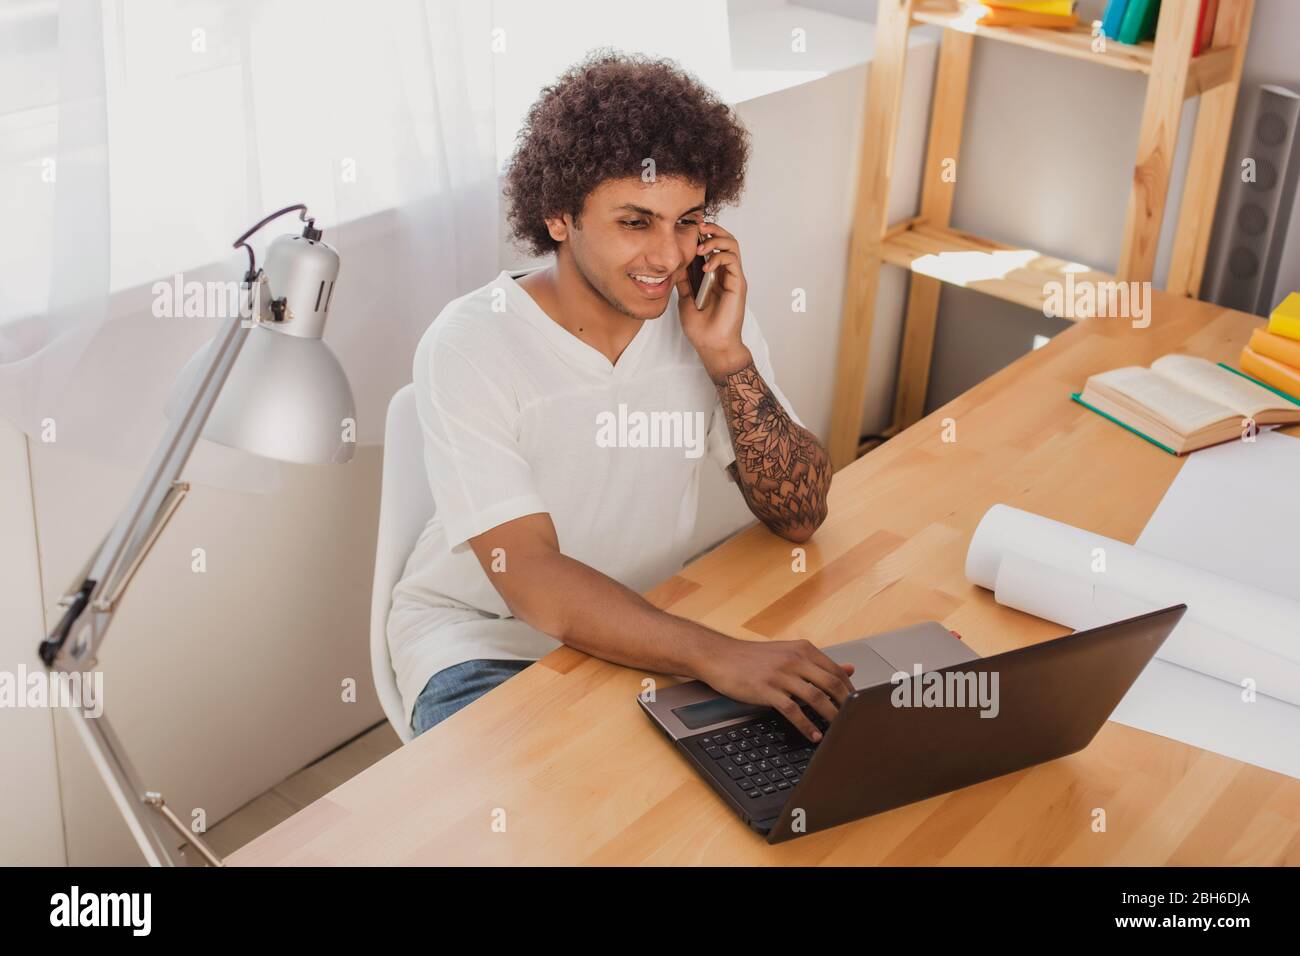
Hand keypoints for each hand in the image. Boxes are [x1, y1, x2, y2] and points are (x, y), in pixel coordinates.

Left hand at [674, 221, 750, 380]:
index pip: (714, 245)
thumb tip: (675, 263)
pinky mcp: (738, 285)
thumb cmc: (701, 328)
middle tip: (698, 227)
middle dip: (713, 229)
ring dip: (715, 240)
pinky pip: (732, 261)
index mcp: (714, 275)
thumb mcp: (685, 298)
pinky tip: (706, 266)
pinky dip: (718, 257)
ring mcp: (733, 278)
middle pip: (726, 240)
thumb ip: (684, 280)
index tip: (690, 227)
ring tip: (701, 247)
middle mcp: (726, 274)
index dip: (705, 233)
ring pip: (732, 245)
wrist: (711, 345)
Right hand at [696, 638, 855, 742]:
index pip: (836, 671)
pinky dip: (806, 725)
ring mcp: (780, 674)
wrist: (719, 655)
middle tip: (854, 721)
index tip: (858, 706)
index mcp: (803, 649)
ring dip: (831, 718)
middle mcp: (794, 659)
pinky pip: (793, 710)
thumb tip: (850, 668)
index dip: (851, 691)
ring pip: (816, 698)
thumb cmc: (753, 657)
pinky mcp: (766, 689)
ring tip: (839, 731)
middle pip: (832, 684)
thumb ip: (819, 662)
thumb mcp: (789, 653)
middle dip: (847, 706)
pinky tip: (813, 735)